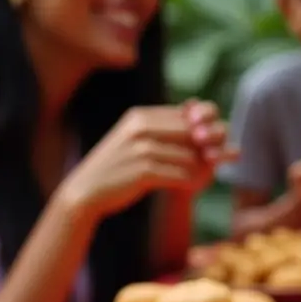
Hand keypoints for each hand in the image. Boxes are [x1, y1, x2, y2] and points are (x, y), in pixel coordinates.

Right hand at [58, 106, 233, 222]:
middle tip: (214, 163)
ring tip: (200, 177)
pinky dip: (190, 182)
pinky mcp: (143, 171)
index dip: (207, 130)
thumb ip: (163, 127)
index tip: (212, 146)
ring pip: (190, 156)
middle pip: (193, 134)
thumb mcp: (136, 139)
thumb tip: (199, 110)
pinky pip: (180, 175)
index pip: (189, 115)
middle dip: (208, 149)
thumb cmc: (118, 167)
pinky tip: (190, 187)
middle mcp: (141, 127)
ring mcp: (141, 148)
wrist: (86, 191)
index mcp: (141, 116)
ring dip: (199, 170)